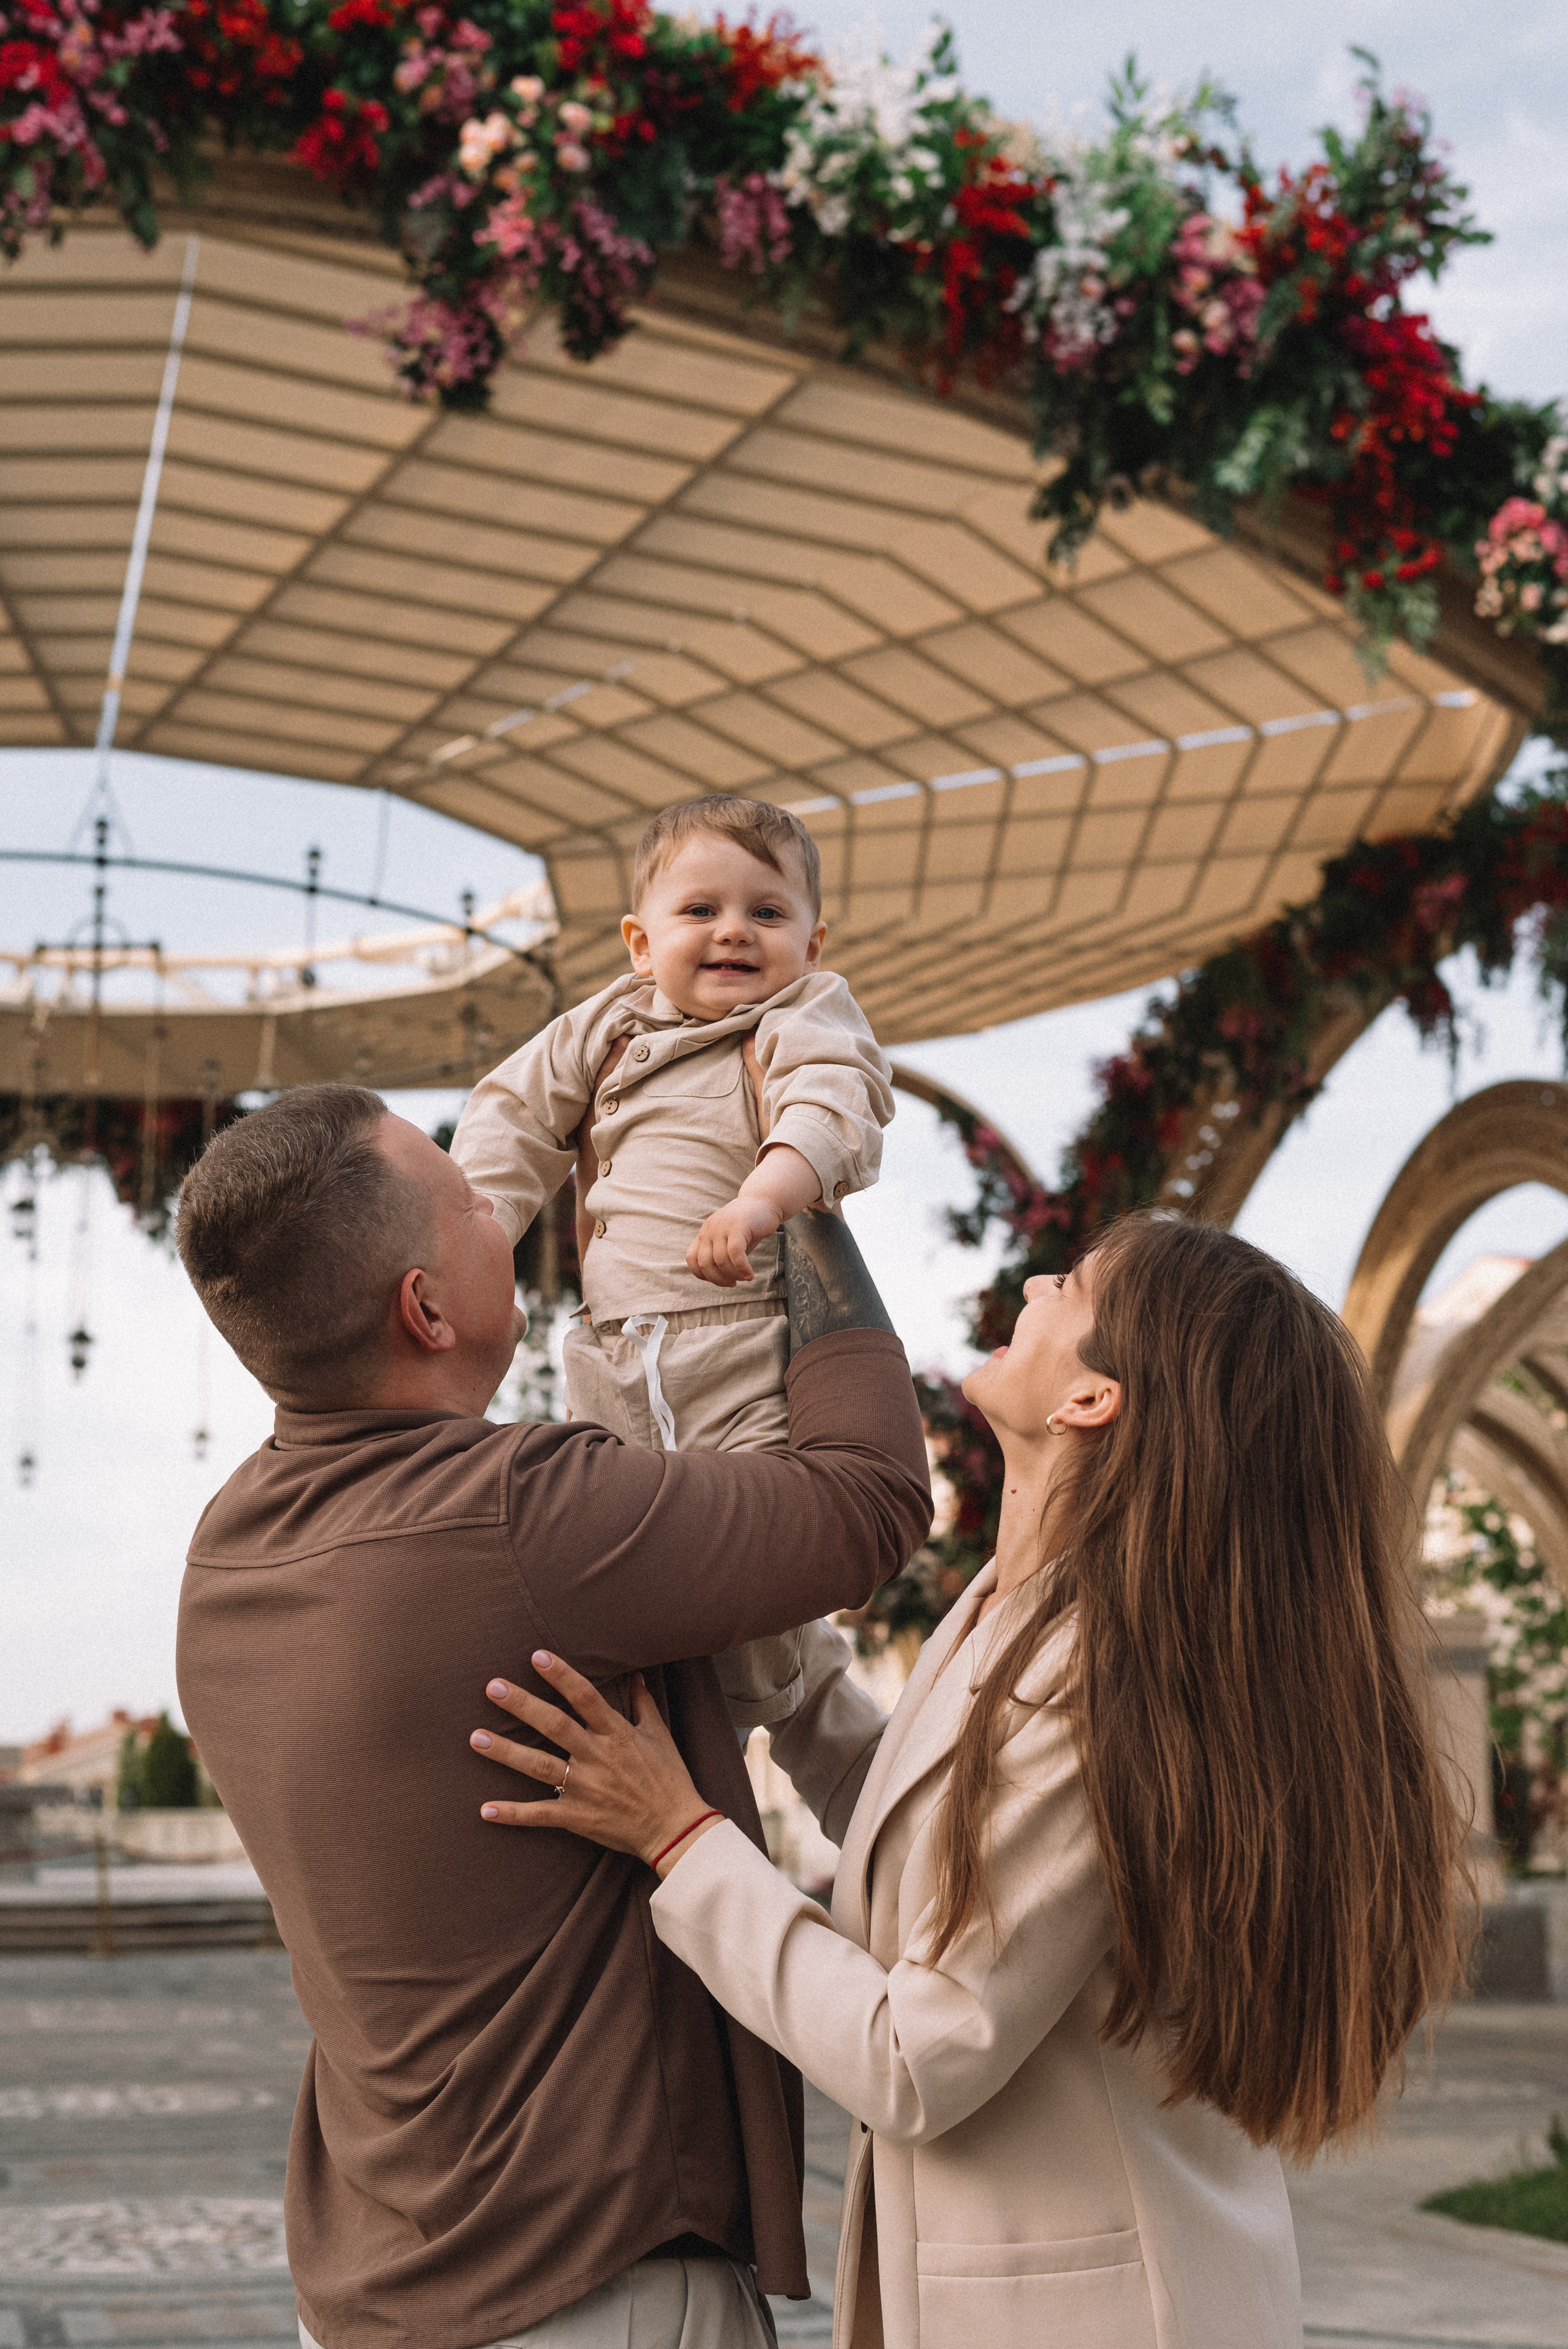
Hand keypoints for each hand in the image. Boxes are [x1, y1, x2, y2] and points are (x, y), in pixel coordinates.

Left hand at [471, 1652, 719, 1875]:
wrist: (676, 1829)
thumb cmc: (670, 1779)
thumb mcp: (660, 1736)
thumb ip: (643, 1704)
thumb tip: (636, 1674)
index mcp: (617, 1734)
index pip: (585, 1697)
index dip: (561, 1676)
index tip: (537, 1656)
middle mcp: (597, 1757)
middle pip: (554, 1725)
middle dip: (522, 1705)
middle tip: (492, 1687)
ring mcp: (585, 1788)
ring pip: (539, 1766)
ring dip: (506, 1752)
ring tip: (476, 1738)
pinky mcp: (577, 1816)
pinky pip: (540, 1814)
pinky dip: (513, 1813)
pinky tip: (485, 1809)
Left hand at [687, 1194, 779, 1287]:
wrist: (764, 1202)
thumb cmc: (747, 1227)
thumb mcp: (729, 1241)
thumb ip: (722, 1256)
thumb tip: (721, 1279)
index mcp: (704, 1233)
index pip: (692, 1259)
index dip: (702, 1275)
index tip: (719, 1280)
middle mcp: (709, 1230)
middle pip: (705, 1263)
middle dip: (718, 1279)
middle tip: (733, 1283)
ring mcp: (722, 1227)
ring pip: (721, 1260)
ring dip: (734, 1275)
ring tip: (745, 1278)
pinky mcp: (738, 1226)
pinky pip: (735, 1253)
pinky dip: (742, 1268)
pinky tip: (750, 1274)